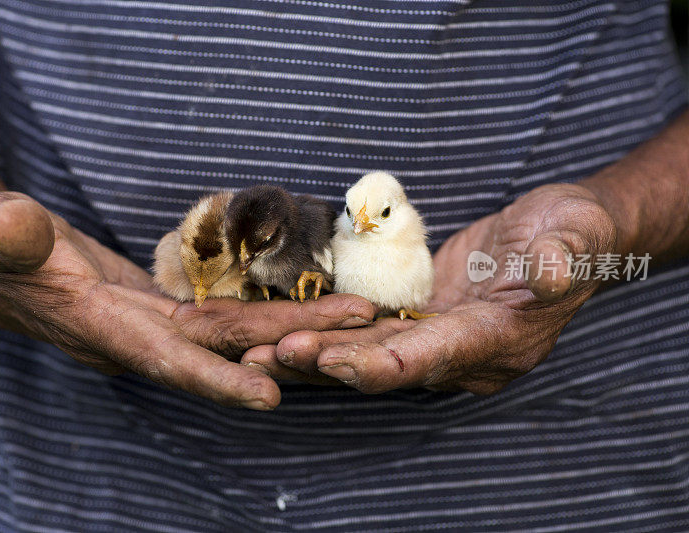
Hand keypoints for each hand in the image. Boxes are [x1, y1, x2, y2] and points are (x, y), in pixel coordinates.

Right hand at [0, 192, 373, 408]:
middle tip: (360, 325)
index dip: (213, 380)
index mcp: (101, 328)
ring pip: (236, 331)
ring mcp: (158, 325)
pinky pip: (226, 315)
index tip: (269, 399)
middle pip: (225, 346)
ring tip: (356, 310)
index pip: (164, 359)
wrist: (1, 257)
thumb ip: (1, 232)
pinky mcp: (167, 309)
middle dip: (290, 342)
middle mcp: (140, 336)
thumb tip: (5, 225)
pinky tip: (308, 302)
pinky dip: (267, 313)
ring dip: (295, 325)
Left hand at [242, 183, 615, 393]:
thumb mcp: (575, 237)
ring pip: (362, 354)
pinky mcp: (417, 319)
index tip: (323, 356)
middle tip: (262, 354)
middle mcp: (458, 353)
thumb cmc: (574, 234)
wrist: (563, 236)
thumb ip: (561, 258)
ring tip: (252, 349)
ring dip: (310, 354)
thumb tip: (552, 271)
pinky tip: (280, 326)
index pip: (426, 359)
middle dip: (321, 363)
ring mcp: (434, 338)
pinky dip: (323, 332)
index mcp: (494, 341)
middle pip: (380, 366)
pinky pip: (363, 333)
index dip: (372, 362)